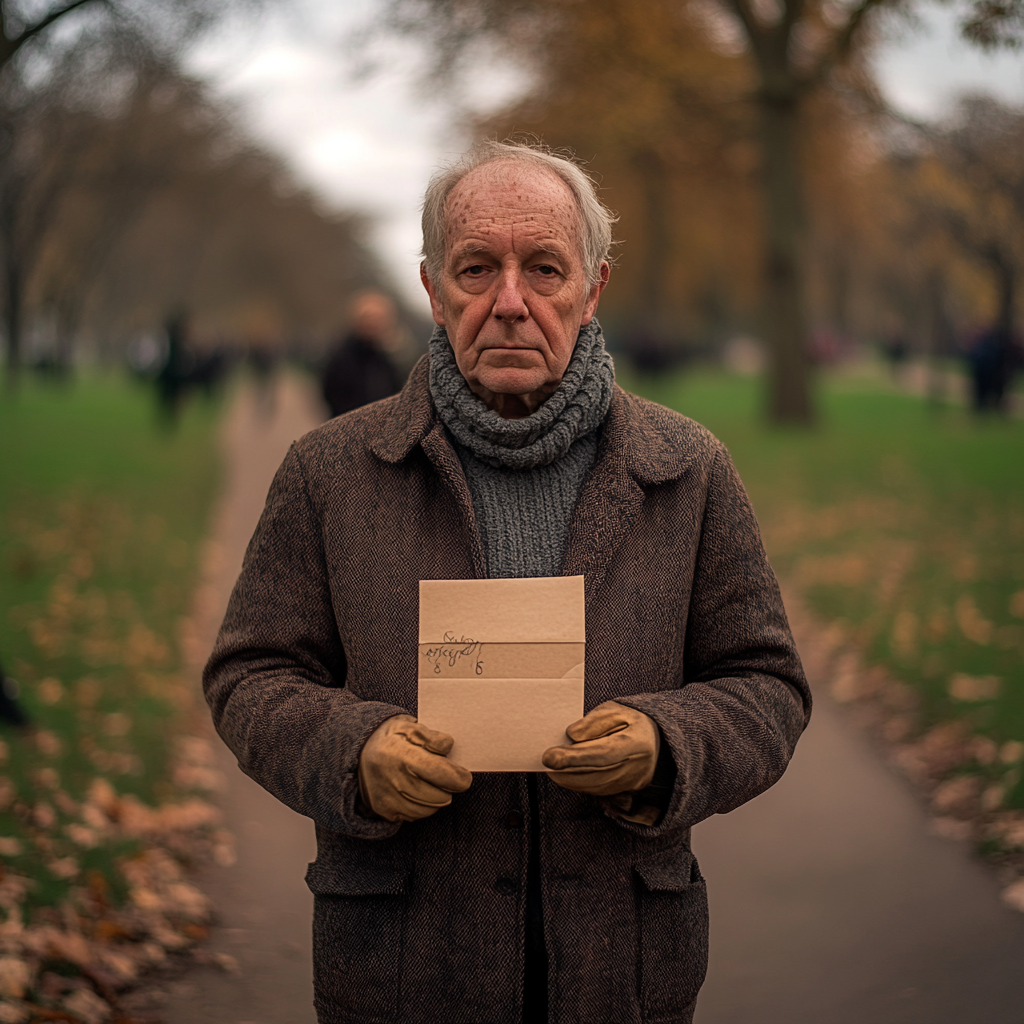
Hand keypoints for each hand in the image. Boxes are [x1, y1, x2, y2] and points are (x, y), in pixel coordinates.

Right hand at [358, 715, 471, 821]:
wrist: (357, 753)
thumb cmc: (390, 737)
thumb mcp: (409, 726)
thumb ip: (431, 736)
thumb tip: (448, 746)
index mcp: (399, 754)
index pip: (439, 773)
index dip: (458, 777)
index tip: (464, 776)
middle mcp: (392, 779)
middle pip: (438, 796)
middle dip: (448, 787)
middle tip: (444, 775)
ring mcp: (387, 798)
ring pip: (430, 809)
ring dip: (436, 798)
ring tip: (429, 781)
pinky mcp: (384, 811)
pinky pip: (416, 815)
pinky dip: (423, 805)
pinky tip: (417, 790)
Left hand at [542, 701, 658, 796]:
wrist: (657, 739)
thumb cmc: (632, 721)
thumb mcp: (616, 711)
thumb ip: (594, 722)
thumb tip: (572, 735)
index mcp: (637, 743)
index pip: (602, 754)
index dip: (574, 758)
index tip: (550, 756)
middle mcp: (637, 768)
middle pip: (595, 774)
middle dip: (566, 770)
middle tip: (545, 761)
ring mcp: (632, 782)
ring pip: (595, 786)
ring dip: (569, 779)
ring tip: (551, 767)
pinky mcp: (625, 790)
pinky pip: (598, 790)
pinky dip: (579, 783)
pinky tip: (565, 774)